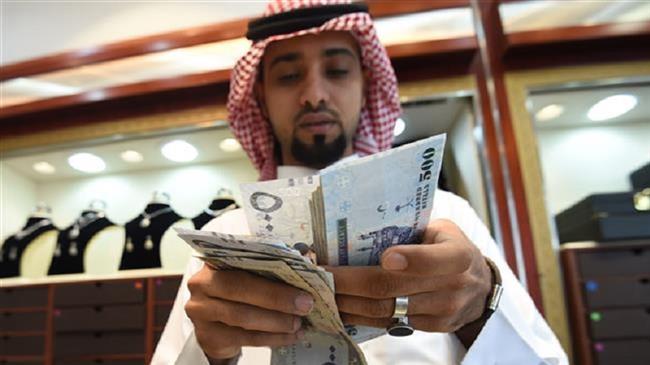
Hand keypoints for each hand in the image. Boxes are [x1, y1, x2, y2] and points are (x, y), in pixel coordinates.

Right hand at [185, 265, 313, 360]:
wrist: (214, 325)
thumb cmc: (237, 293)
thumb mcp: (246, 275)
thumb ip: (267, 267)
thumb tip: (305, 261)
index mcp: (214, 260)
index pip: (241, 258)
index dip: (271, 265)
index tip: (299, 272)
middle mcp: (202, 283)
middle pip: (239, 288)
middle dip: (276, 297)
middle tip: (304, 304)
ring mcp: (201, 311)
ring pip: (242, 316)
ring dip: (276, 321)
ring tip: (298, 322)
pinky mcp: (208, 336)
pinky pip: (245, 338)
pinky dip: (272, 338)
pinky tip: (290, 336)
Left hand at [326, 219, 491, 342]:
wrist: (480, 288)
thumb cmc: (450, 247)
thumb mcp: (443, 230)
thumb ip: (412, 230)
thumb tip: (358, 226)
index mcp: (457, 255)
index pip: (433, 260)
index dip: (410, 259)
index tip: (385, 257)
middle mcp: (451, 287)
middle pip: (391, 288)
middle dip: (348, 282)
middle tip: (318, 273)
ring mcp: (440, 313)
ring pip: (382, 311)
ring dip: (346, 302)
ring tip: (319, 289)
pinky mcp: (429, 329)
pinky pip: (386, 324)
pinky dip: (358, 315)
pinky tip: (339, 305)